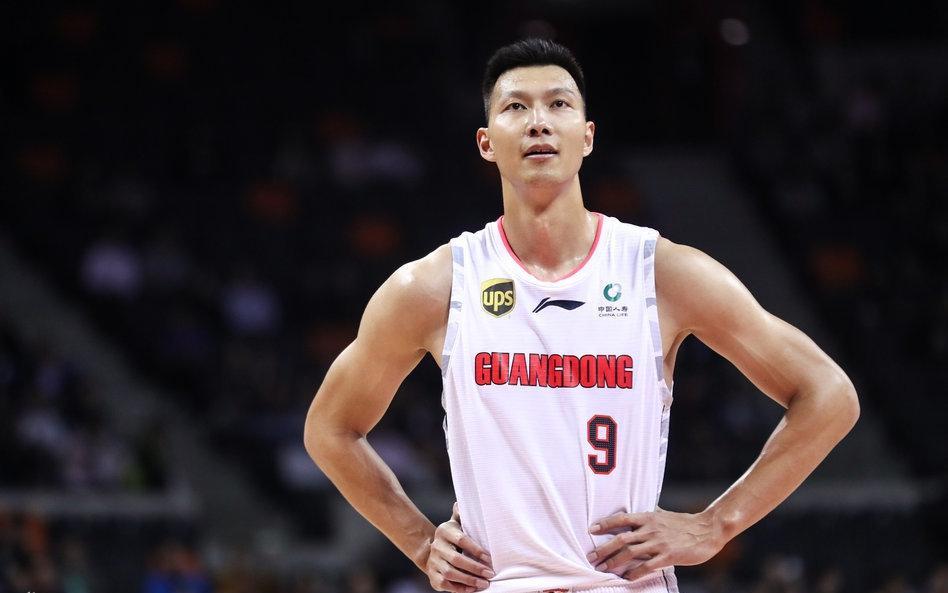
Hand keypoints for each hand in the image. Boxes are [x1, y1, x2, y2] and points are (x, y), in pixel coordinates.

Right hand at [426, 503, 494, 592]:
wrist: (431, 551)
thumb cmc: (452, 537)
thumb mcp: (455, 523)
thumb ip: (461, 515)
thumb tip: (460, 504)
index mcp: (444, 531)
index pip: (461, 540)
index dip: (476, 550)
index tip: (490, 558)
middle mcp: (437, 547)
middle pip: (456, 559)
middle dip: (475, 568)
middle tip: (490, 573)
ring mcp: (433, 562)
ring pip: (450, 573)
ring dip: (469, 580)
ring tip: (484, 583)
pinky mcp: (432, 576)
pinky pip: (445, 584)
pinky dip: (459, 588)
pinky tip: (472, 589)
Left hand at [586, 508, 722, 580]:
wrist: (708, 529)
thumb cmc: (685, 522)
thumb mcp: (664, 514)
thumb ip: (650, 515)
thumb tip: (639, 511)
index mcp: (649, 517)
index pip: (622, 518)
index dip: (605, 524)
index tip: (591, 529)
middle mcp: (651, 529)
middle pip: (621, 538)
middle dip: (604, 548)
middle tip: (591, 556)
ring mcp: (659, 543)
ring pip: (630, 552)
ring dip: (614, 561)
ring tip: (603, 568)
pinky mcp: (668, 556)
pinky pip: (647, 566)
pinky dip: (634, 573)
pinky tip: (626, 578)